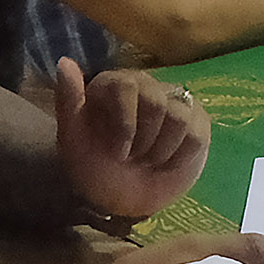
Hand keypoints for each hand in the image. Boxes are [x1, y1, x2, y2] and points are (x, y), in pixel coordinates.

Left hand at [51, 56, 210, 218]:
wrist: (120, 201)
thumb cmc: (94, 168)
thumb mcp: (72, 140)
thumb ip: (68, 101)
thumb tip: (65, 62)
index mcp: (113, 85)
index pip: (126, 86)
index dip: (125, 124)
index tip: (117, 152)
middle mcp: (145, 86)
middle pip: (156, 102)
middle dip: (143, 141)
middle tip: (132, 158)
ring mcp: (174, 103)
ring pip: (180, 118)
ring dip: (160, 152)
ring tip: (148, 161)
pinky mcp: (197, 123)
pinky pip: (198, 135)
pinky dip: (180, 158)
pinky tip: (166, 164)